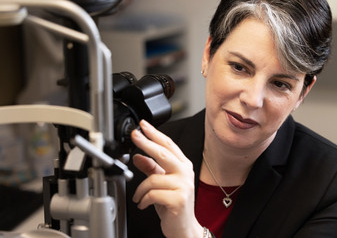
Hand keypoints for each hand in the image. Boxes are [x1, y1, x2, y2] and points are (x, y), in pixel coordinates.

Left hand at [131, 120, 202, 237]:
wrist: (183, 227)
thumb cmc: (173, 205)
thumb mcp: (160, 183)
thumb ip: (150, 168)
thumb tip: (137, 157)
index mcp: (183, 165)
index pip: (168, 145)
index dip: (155, 134)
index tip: (143, 125)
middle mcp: (185, 172)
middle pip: (164, 153)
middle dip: (146, 143)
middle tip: (135, 136)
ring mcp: (184, 185)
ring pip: (153, 178)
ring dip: (140, 189)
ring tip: (139, 197)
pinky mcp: (179, 199)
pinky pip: (152, 194)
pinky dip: (143, 200)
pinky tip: (144, 204)